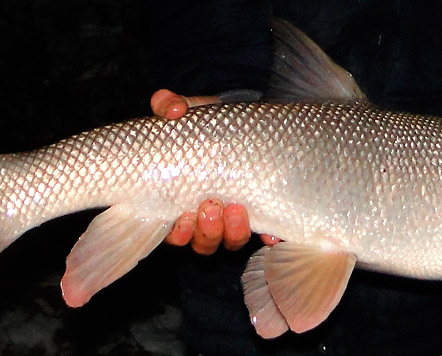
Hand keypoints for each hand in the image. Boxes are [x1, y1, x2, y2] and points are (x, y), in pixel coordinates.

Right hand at [153, 89, 281, 253]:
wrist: (245, 126)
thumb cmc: (207, 126)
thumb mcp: (189, 113)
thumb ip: (171, 106)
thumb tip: (172, 109)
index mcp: (182, 202)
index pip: (174, 232)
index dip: (177, 232)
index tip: (182, 216)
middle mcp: (207, 218)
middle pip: (203, 242)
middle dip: (207, 231)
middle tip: (211, 206)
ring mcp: (234, 220)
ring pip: (230, 241)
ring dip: (233, 232)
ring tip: (238, 209)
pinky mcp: (263, 214)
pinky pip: (265, 234)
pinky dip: (268, 235)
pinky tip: (270, 233)